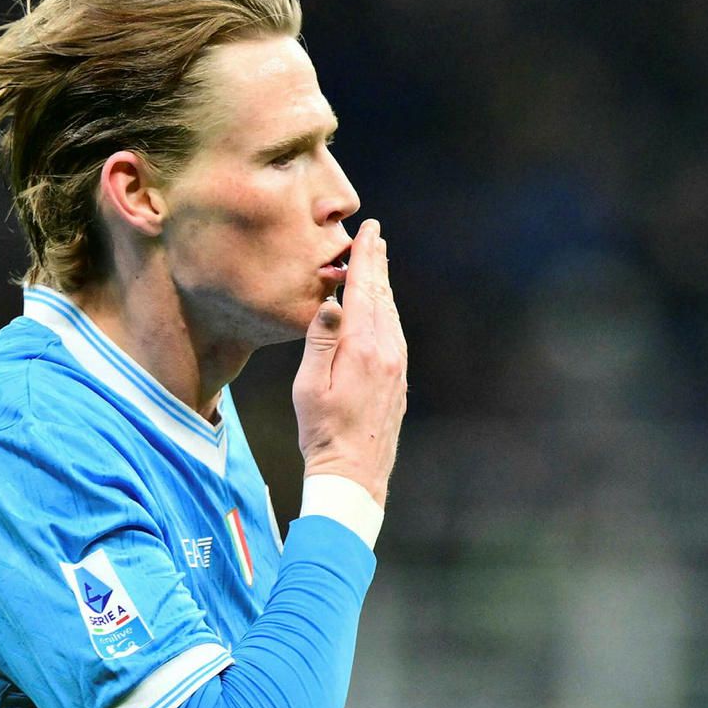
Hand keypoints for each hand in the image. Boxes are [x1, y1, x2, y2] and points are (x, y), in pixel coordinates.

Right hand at [293, 218, 406, 506]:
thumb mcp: (309, 387)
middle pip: (382, 297)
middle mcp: (387, 353)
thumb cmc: (323, 432)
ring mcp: (397, 367)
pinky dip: (386, 312)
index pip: (365, 291)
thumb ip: (321, 341)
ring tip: (378, 264)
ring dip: (383, 287)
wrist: (354, 475)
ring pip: (390, 315)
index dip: (365, 259)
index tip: (368, 232)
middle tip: (375, 236)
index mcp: (362, 349)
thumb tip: (333, 301)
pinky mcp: (398, 381)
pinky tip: (381, 310)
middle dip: (377, 265)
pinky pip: (394, 334)